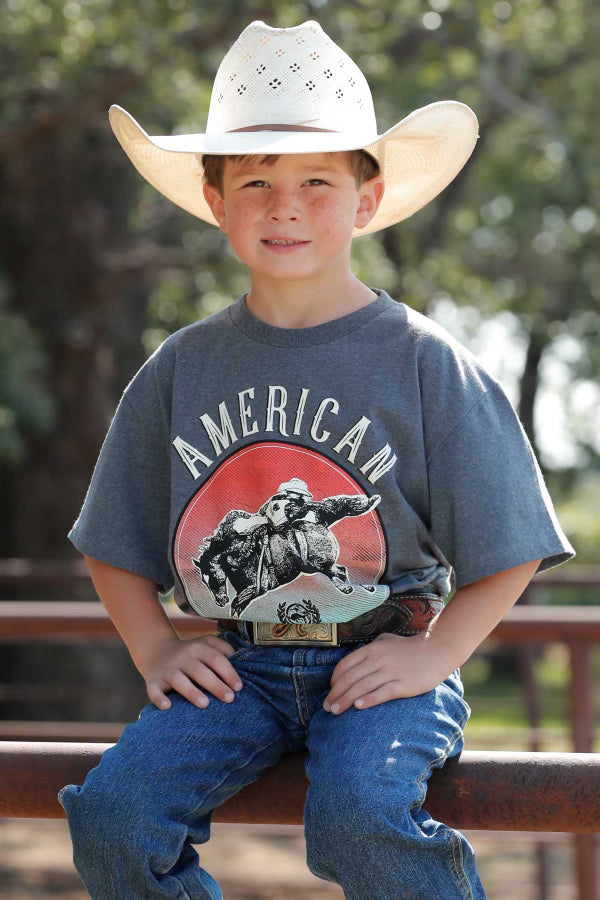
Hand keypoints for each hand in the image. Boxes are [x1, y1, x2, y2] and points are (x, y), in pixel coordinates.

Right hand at [138, 634, 243, 710]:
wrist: (157, 650)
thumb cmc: (190, 652)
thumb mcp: (205, 643)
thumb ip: (223, 648)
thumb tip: (240, 658)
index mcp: (198, 648)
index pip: (216, 659)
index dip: (228, 672)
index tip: (238, 688)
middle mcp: (182, 657)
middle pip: (200, 671)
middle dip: (215, 685)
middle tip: (229, 699)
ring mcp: (167, 669)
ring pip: (179, 680)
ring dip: (192, 692)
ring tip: (205, 704)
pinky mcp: (153, 681)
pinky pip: (154, 690)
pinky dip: (159, 698)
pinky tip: (168, 707)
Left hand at [323, 632, 450, 714]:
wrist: (436, 650)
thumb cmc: (409, 647)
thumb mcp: (386, 640)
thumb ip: (370, 647)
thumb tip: (355, 657)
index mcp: (371, 649)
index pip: (345, 666)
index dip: (334, 681)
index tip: (330, 692)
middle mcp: (378, 660)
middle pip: (349, 679)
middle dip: (335, 694)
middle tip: (327, 708)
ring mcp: (390, 672)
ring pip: (361, 687)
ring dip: (345, 701)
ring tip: (335, 711)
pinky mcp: (403, 685)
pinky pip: (382, 693)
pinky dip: (368, 700)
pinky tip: (358, 707)